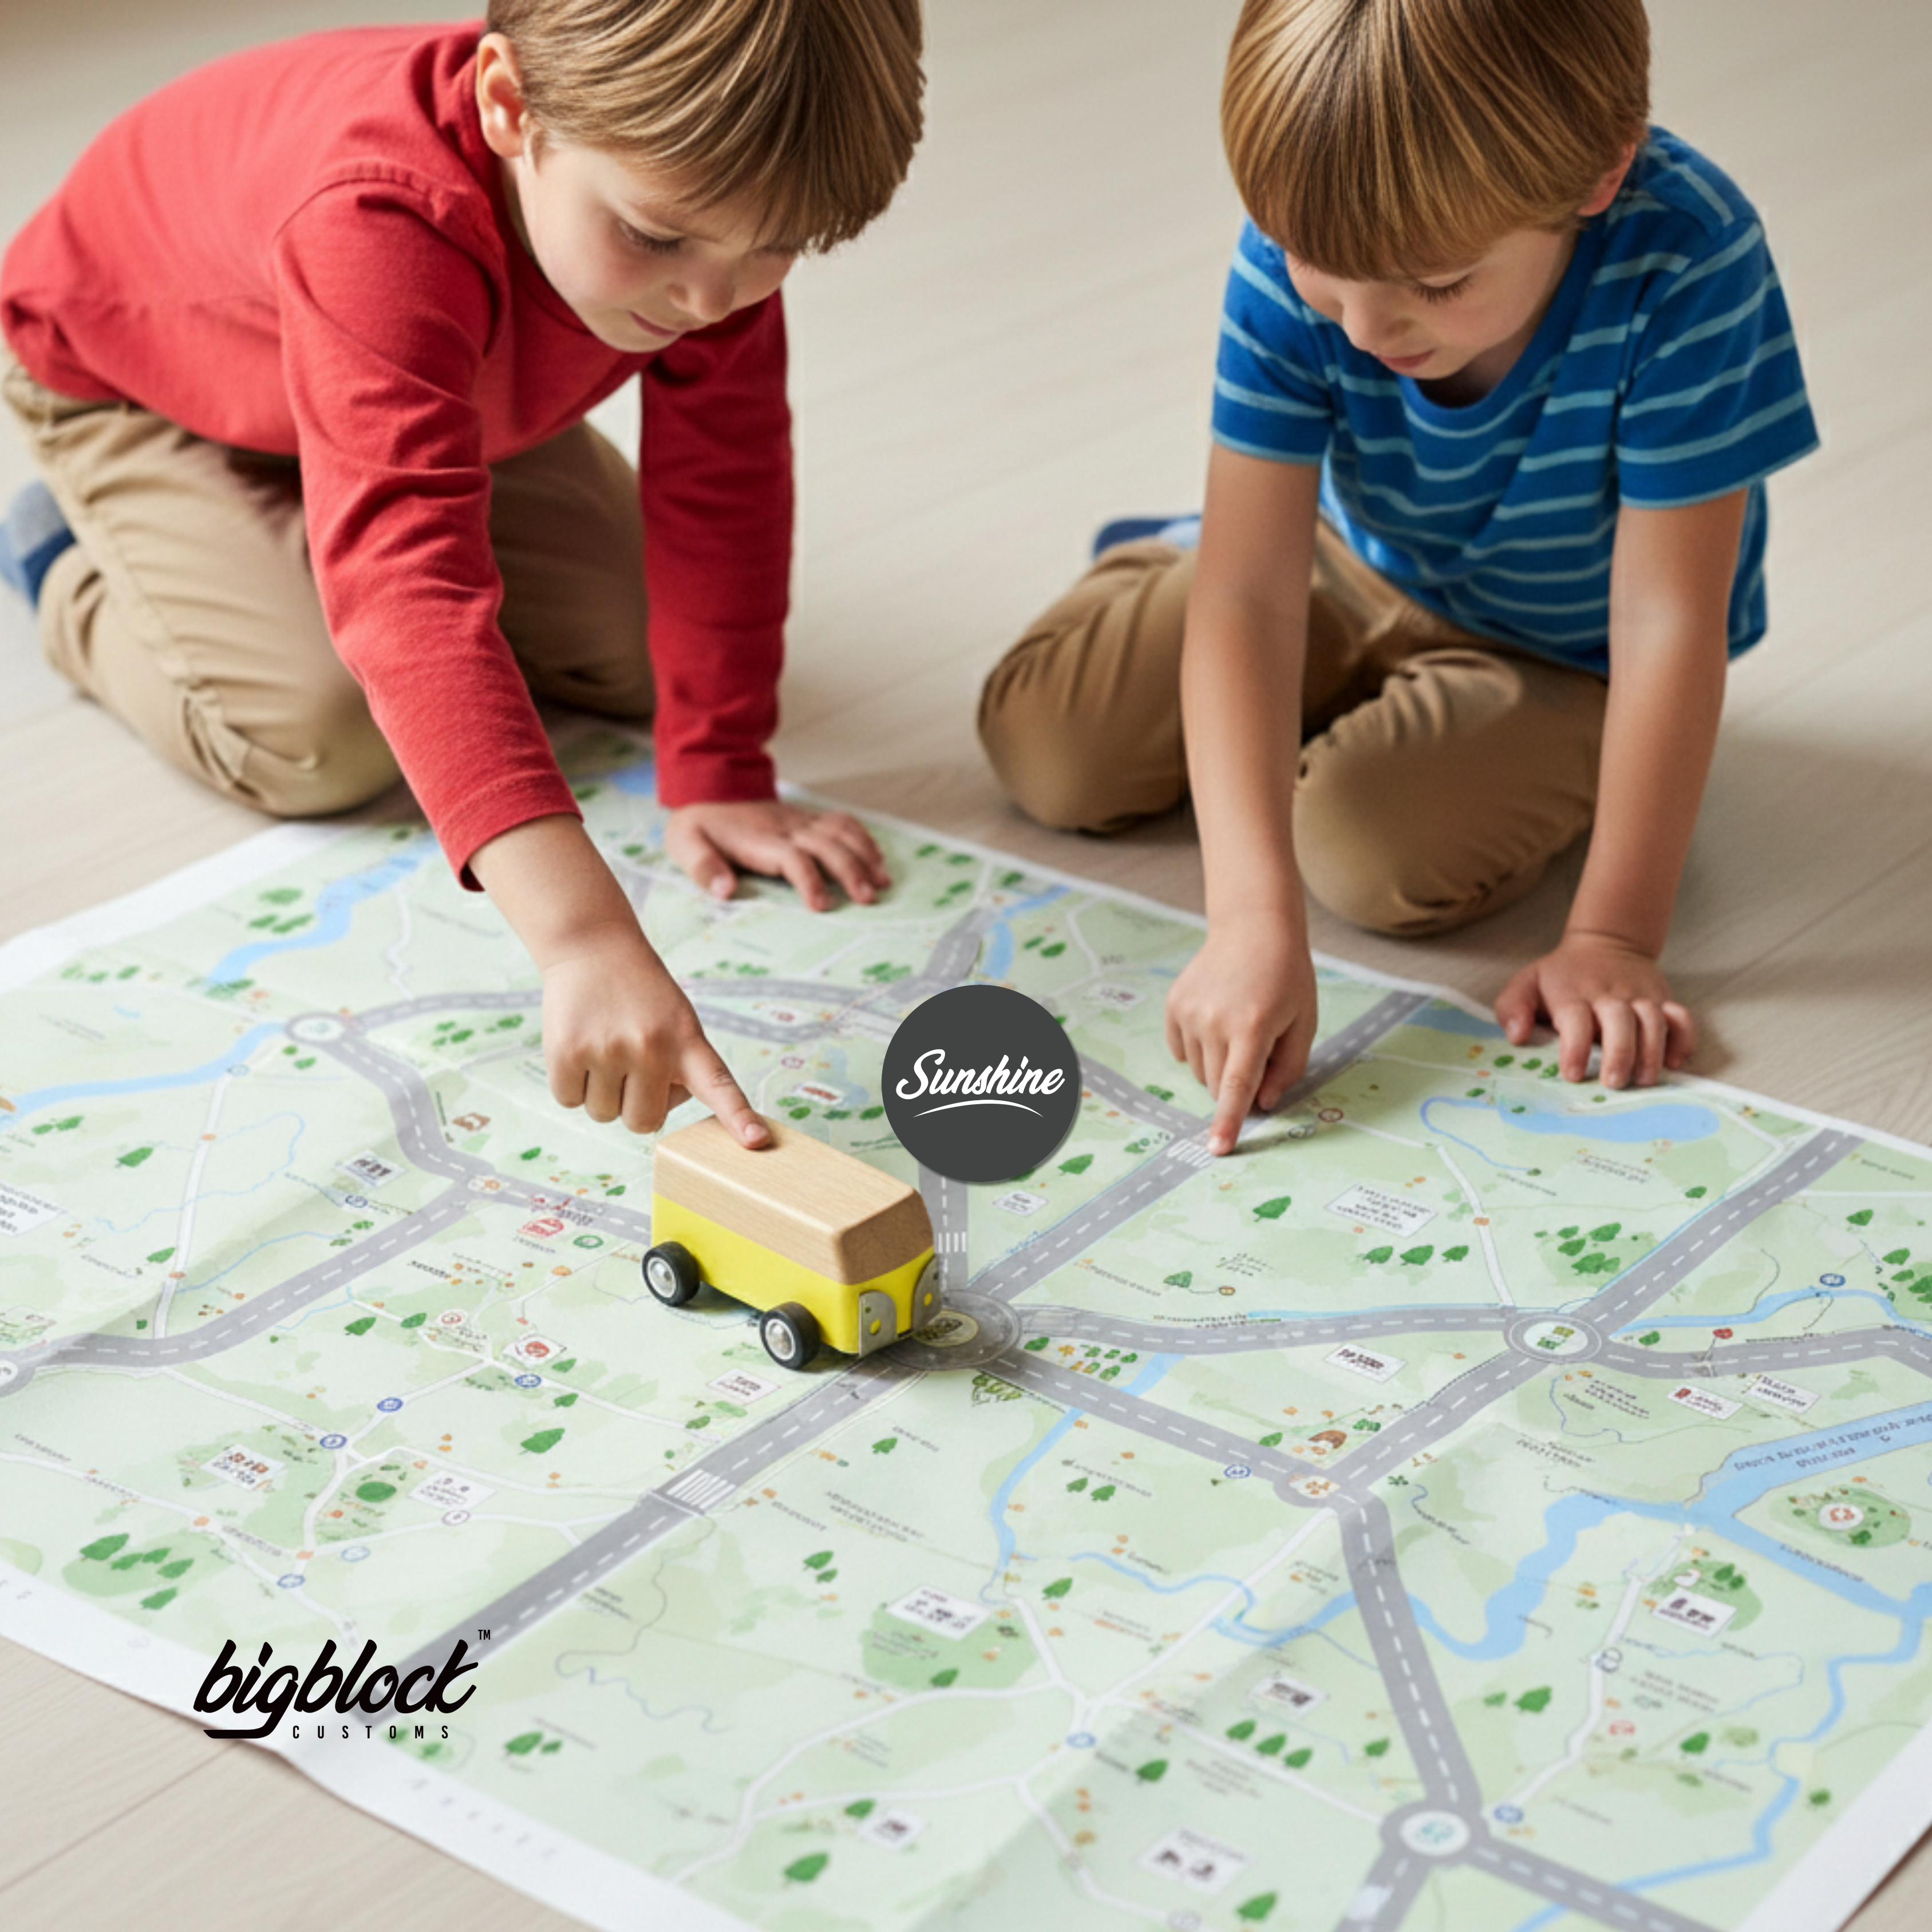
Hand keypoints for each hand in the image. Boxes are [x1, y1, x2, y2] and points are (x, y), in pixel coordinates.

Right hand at [539, 924, 770, 1141]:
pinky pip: (569, 1100)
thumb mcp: (677, 1021)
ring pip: (603, 1114)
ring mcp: (608, 1050)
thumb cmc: (641, 996)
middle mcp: (651, 1047)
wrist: (593, 947)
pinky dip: (572, 1084)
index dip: (738, 1116)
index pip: (720, 1085)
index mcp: (688, 1040)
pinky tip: (579, 1047)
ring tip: (604, 1047)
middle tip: (629, 1065)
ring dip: (600, 1092)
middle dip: (634, 1104)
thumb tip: (652, 1116)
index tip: (755, 1141)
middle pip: (643, 1122)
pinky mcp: (567, 1051)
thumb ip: (680, 1069)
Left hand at [664, 800, 890, 910]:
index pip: (792, 858)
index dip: (808, 880)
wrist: (709, 787)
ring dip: (865, 856)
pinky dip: (864, 838)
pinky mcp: (808, 818)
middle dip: (851, 871)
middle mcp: (786, 827)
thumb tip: (725, 891)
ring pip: (841, 832)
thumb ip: (704, 868)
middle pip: (827, 845)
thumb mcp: (685, 844)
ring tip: (882, 882)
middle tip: (868, 899)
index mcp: (759, 839)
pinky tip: (877, 858)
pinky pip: (842, 822)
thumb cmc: (699, 825)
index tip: (821, 906)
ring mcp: (800, 820)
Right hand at [1165, 915, 1318, 1155]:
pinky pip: (1181, 1050)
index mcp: (1252, 1026)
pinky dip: (1199, 1047)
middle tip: (1257, 1050)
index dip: (1228, 1121)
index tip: (1217, 1149)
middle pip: (1216, 1084)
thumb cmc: (1287, 978)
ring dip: (1218, 1064)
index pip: (1236, 1086)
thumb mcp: (1304, 1023)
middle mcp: (1214, 1020)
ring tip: (1237, 1026)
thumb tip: (1262, 1103)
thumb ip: (1287, 1068)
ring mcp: (1189, 1012)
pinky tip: (1216, 1019)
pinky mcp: (1174, 1005)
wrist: (1254, 929)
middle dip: (1236, 1083)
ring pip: (1198, 1070)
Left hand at [1494, 931, 1694, 1088]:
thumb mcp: (1527, 983)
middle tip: (1613, 1082)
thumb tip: (1518, 1035)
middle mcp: (1610, 994)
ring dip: (1652, 1051)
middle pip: (1620, 1022)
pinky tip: (1676, 1061)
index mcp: (1573, 994)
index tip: (1572, 1074)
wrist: (1603, 944)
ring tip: (1645, 1079)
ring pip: (1654, 1020)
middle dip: (1619, 1054)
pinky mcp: (1662, 998)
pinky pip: (1682, 1017)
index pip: (1575, 1019)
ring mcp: (1640, 995)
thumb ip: (1513, 1007)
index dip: (1574, 1047)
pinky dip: (1684, 1038)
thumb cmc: (1560, 977)